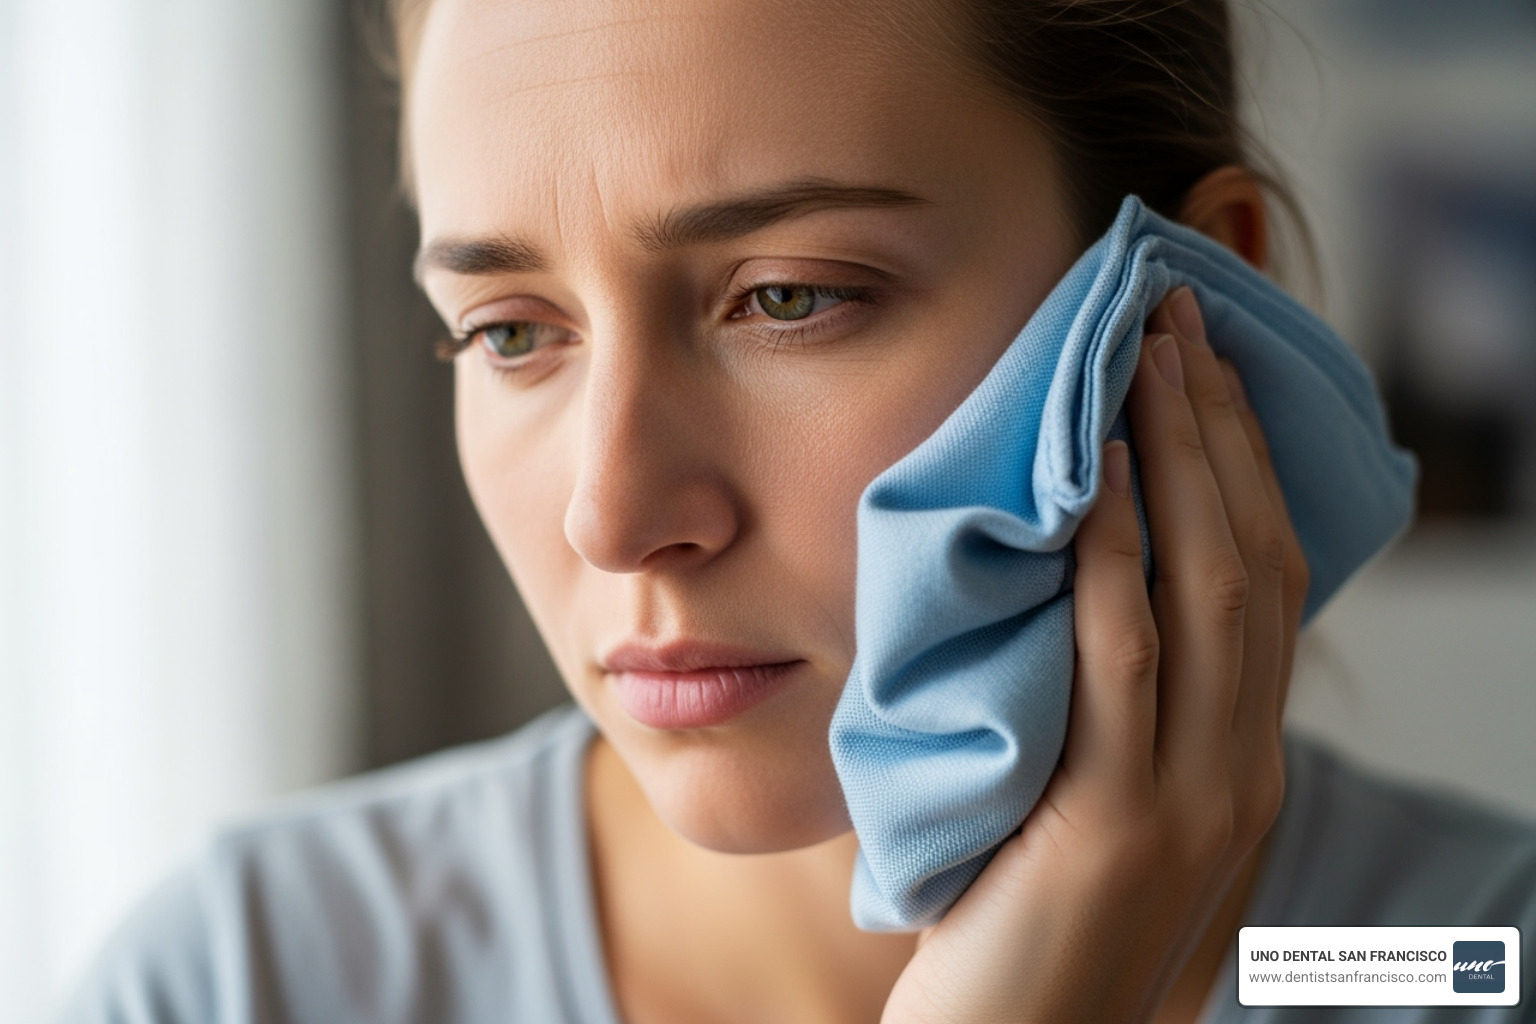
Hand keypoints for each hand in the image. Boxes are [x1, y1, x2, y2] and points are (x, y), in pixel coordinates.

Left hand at [881, 287, 1309, 1023]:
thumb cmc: (1021, 921)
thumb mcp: (1083, 798)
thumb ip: (1099, 706)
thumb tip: (1061, 572)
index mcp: (1234, 759)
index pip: (1266, 582)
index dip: (1241, 465)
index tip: (1199, 365)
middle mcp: (1238, 771)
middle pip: (1255, 561)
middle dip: (1220, 431)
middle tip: (1178, 321)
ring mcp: (1188, 801)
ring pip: (1211, 592)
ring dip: (1181, 462)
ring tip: (1146, 357)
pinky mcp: (1112, 827)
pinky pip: (1122, 661)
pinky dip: (1116, 555)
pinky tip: (1093, 474)